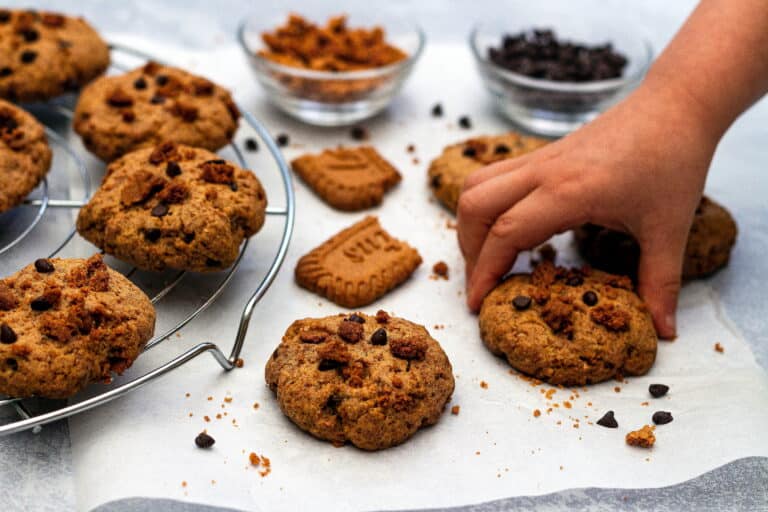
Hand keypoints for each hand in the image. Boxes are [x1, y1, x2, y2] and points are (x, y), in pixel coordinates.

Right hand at [457, 82, 720, 338]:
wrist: (676, 105)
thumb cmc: (674, 160)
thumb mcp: (669, 228)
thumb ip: (661, 283)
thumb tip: (664, 330)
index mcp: (569, 192)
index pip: (505, 234)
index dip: (485, 273)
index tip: (478, 304)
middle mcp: (543, 171)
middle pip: (475, 207)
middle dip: (469, 251)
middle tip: (483, 283)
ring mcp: (539, 158)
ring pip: (476, 185)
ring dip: (471, 224)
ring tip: (486, 256)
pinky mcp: (542, 154)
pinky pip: (494, 176)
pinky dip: (487, 205)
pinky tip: (508, 227)